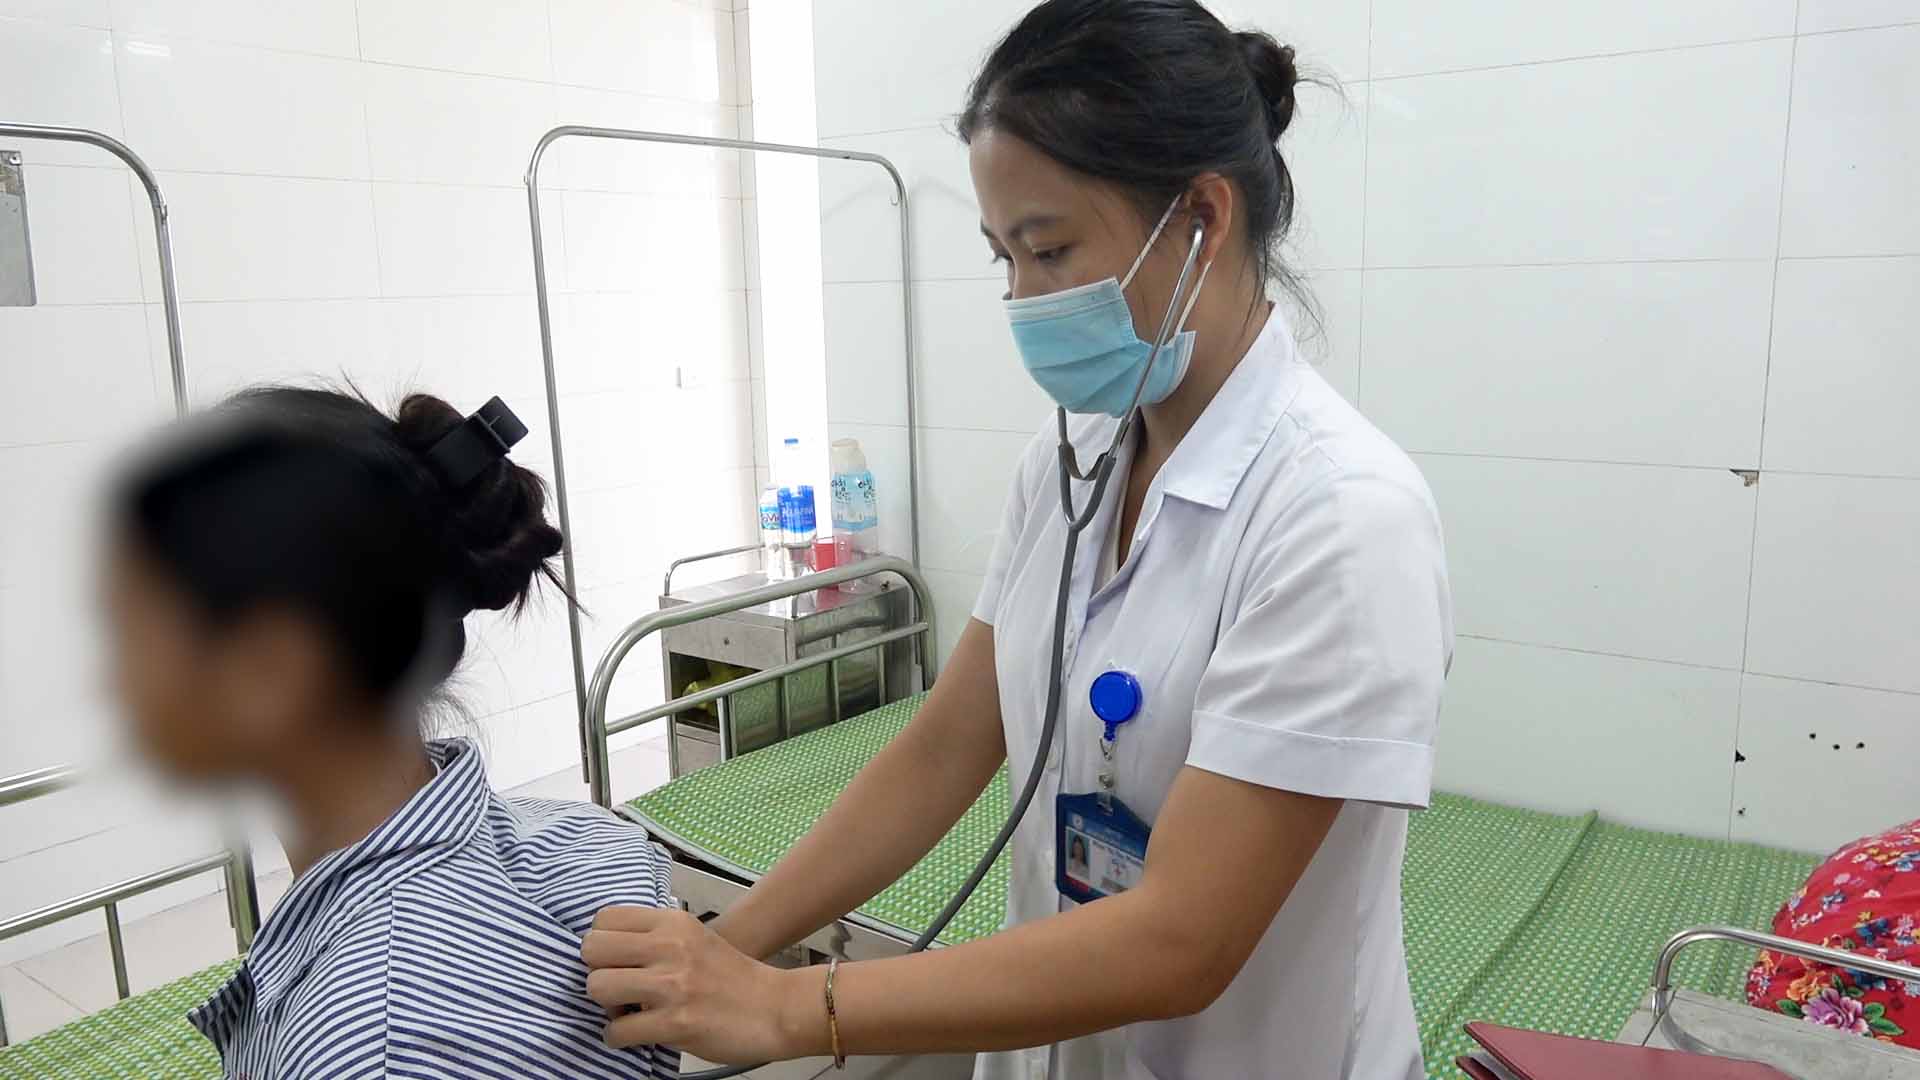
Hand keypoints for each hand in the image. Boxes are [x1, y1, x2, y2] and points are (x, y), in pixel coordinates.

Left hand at [582, 906, 823, 1064]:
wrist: (773, 1008)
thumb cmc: (731, 976)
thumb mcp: (694, 937)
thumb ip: (656, 937)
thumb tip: (609, 950)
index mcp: (673, 923)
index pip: (604, 918)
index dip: (603, 943)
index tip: (617, 961)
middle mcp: (669, 947)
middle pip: (592, 949)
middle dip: (597, 972)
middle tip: (617, 988)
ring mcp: (672, 986)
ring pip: (597, 987)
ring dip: (605, 1006)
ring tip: (625, 1011)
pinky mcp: (674, 1023)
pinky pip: (616, 1030)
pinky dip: (618, 1037)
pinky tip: (634, 1034)